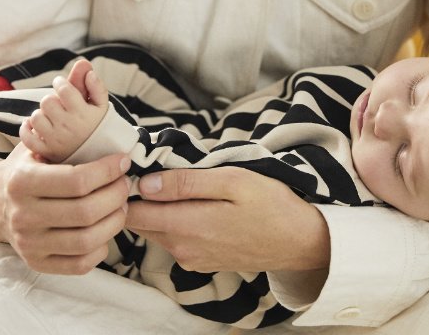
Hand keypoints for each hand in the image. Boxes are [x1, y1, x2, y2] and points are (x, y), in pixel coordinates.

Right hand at [0, 143, 130, 273]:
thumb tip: (113, 135)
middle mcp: (22, 215)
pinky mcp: (38, 264)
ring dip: (115, 220)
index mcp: (22, 181)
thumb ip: (66, 141)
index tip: (123, 161)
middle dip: (116, 195)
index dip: (108, 170)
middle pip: (86, 211)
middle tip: (125, 183)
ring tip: (121, 204)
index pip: (77, 180)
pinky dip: (102, 246)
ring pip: (87, 239)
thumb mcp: (38, 147)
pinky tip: (105, 227)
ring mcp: (29, 244)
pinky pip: (80, 264)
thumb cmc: (30, 168)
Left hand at [126, 167, 329, 272]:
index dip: (128, 188)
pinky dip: (174, 220)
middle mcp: (182, 249)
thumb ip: (186, 183)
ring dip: (158, 207)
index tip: (138, 166)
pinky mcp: (201, 262)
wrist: (300, 241)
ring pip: (156, 230)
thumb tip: (146, 183)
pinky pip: (174, 239)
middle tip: (158, 168)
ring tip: (180, 182)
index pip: (132, 213)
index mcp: (186, 227)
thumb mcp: (232, 181)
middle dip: (140, 196)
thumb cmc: (271, 204)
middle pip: (140, 223)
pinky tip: (195, 202)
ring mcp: (191, 259)